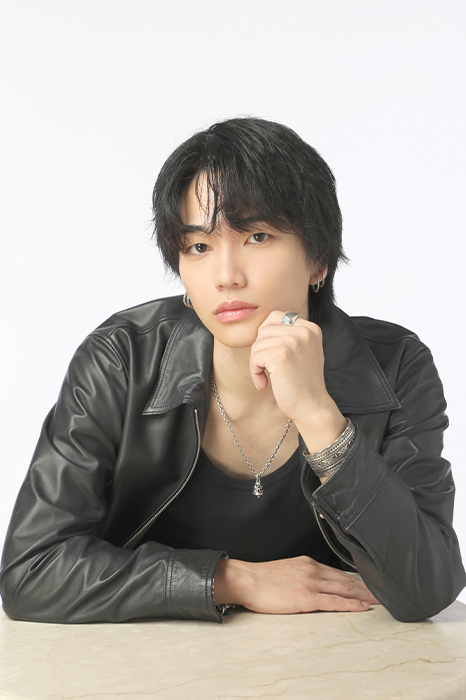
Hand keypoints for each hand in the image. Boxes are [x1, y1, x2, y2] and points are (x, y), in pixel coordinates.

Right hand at [214, 556, 378, 612]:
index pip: (338, 572)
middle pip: (346, 579)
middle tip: (384, 591)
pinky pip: (334, 602)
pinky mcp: (306, 597)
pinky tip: (363, 607)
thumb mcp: (286, 570)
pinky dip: (351, 604)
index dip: (356, 579)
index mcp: (308, 563)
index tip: (369, 583)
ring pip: (344, 589)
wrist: (246, 579)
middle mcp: (313, 570)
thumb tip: (312, 583)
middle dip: (366, 586)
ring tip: (380, 600)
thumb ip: (302, 574)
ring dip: (364, 595)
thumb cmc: (261, 578)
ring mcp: (311, 583)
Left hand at [249, 311, 346, 450]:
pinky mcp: (281, 355)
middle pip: (263, 330)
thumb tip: (261, 328)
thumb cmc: (303, 383)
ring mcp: (293, 342)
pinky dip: (255, 372)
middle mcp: (304, 331)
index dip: (265, 335)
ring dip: (256, 363)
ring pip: (257, 344)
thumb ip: (289, 336)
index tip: (270, 355)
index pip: (275, 316)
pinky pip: (255, 357)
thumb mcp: (303, 352)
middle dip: (260, 350)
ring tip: (267, 378)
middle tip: (266, 369)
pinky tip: (264, 384)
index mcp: (311, 328)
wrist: (312, 407)